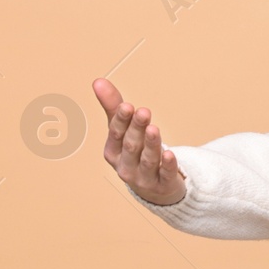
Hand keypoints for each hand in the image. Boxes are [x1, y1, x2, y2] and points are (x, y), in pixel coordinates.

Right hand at [94, 77, 186, 206]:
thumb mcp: (123, 131)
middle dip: (136, 128)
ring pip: (148, 159)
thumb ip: (113, 106)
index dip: (121, 120)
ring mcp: (144, 177)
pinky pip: (165, 174)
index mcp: (113, 152)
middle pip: (131, 145)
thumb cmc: (135, 153)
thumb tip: (97, 80)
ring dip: (151, 144)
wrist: (152, 187)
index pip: (116, 134)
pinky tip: (170, 154)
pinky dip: (167, 165)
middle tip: (143, 111)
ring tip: (154, 128)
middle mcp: (125, 166)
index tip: (127, 105)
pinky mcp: (162, 184)